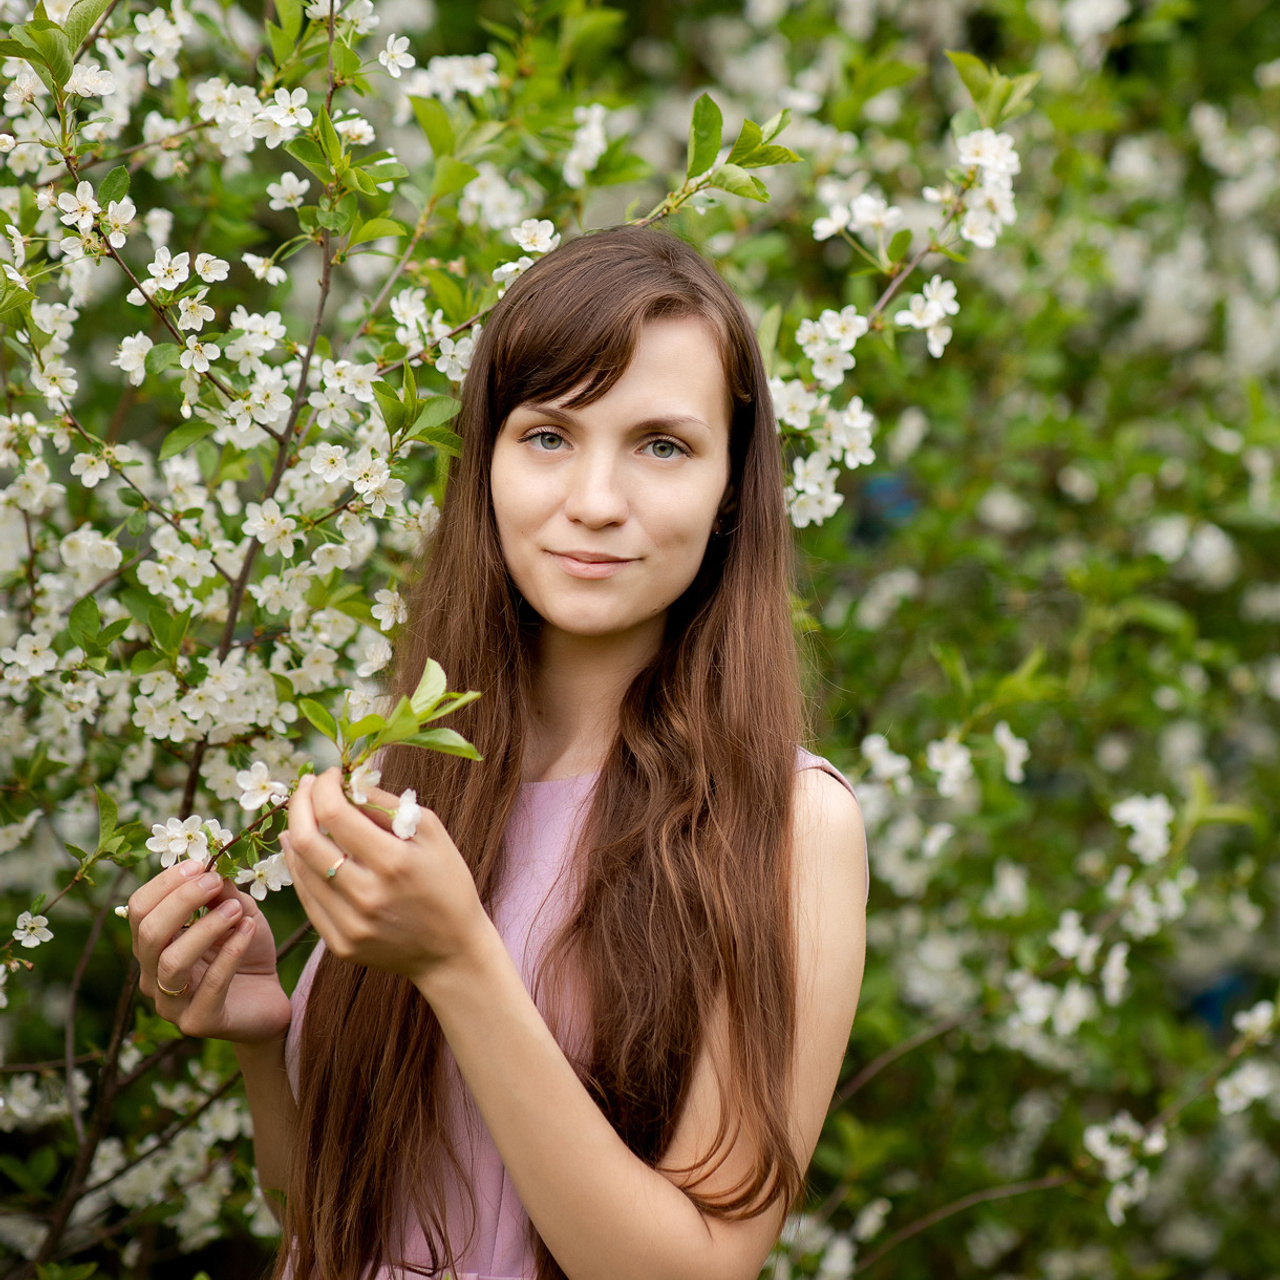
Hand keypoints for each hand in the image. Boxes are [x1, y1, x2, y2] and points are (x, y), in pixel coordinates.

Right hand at [129, 859, 291, 1043]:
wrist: (270, 999)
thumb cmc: (247, 951)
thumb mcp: (239, 913)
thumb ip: (223, 893)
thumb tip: (212, 865)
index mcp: (154, 945)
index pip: (139, 909)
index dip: (165, 883)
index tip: (200, 865)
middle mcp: (152, 974)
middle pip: (148, 933)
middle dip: (182, 900)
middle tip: (215, 882)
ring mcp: (170, 1003)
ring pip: (172, 961)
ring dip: (206, 927)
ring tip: (237, 909)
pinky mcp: (198, 1022)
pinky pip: (210, 985)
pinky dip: (231, 952)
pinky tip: (249, 930)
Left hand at [283, 768, 490, 989]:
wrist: (453, 950)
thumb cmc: (448, 883)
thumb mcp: (432, 833)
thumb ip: (387, 805)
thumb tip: (347, 784)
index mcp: (394, 862)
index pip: (335, 814)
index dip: (323, 787)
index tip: (329, 775)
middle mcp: (367, 895)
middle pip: (306, 840)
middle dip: (299, 804)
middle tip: (306, 788)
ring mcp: (350, 924)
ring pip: (300, 869)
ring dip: (295, 833)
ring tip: (304, 815)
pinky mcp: (339, 944)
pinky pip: (307, 898)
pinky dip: (301, 867)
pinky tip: (302, 850)